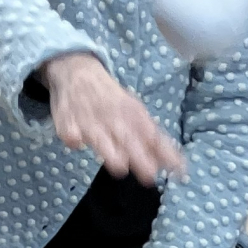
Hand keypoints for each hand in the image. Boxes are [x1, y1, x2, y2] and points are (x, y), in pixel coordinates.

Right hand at [39, 52, 185, 186]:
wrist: (76, 72)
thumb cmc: (111, 101)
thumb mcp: (136, 114)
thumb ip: (156, 142)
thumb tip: (180, 168)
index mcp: (133, 115)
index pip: (153, 137)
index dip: (165, 154)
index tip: (178, 171)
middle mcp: (114, 117)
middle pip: (129, 140)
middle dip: (140, 157)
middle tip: (150, 175)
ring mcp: (89, 120)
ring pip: (101, 138)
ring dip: (111, 152)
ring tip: (119, 165)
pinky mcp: (67, 124)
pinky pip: (71, 135)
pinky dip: (75, 139)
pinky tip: (77, 143)